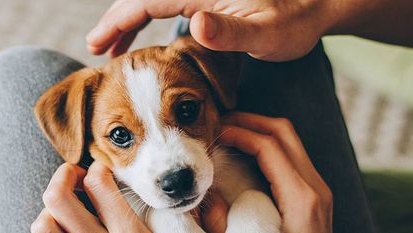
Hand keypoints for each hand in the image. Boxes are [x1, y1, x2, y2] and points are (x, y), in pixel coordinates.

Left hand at [26, 162, 195, 232]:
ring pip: (43, 226)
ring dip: (50, 212)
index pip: (100, 185)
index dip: (97, 168)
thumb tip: (166, 198)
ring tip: (65, 212)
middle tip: (74, 178)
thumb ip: (169, 225)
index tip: (102, 170)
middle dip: (62, 177)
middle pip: (59, 199)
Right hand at [86, 0, 330, 60]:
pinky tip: (146, 42)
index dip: (118, 20)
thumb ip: (232, 32)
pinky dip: (149, 22)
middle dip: (116, 21)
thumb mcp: (269, 33)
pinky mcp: (207, 0)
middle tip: (95, 49)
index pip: (148, 1)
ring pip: (152, 2)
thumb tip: (195, 24)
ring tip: (111, 48)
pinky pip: (167, 6)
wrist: (316, 5)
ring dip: (129, 22)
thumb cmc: (296, 22)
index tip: (96, 44)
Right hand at [201, 113, 355, 232]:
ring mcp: (318, 189)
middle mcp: (315, 187)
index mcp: (300, 198)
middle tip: (220, 122)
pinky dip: (267, 146)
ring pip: (290, 140)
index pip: (269, 146)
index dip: (239, 132)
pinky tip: (244, 154)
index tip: (215, 131)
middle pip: (284, 132)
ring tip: (229, 132)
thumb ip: (220, 223)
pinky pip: (291, 156)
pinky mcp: (314, 195)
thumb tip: (203, 192)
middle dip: (250, 120)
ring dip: (259, 130)